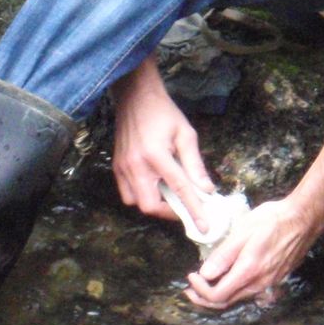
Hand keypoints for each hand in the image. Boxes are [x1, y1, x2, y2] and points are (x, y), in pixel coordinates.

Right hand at [112, 61, 213, 223]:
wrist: (135, 97)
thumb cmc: (164, 113)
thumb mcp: (186, 134)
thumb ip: (195, 165)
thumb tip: (206, 190)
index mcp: (156, 155)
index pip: (179, 190)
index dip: (194, 210)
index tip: (204, 227)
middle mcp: (136, 164)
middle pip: (150, 206)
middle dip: (168, 212)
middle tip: (184, 206)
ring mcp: (123, 167)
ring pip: (136, 203)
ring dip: (154, 204)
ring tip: (169, 193)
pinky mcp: (116, 166)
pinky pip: (127, 193)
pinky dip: (142, 195)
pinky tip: (154, 185)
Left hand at [184, 198, 319, 309]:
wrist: (303, 219)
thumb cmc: (272, 220)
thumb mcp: (242, 232)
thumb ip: (223, 255)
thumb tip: (205, 274)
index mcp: (248, 272)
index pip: (217, 295)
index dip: (200, 290)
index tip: (191, 275)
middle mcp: (259, 284)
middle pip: (226, 303)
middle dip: (204, 297)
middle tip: (190, 287)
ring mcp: (268, 283)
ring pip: (237, 298)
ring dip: (218, 295)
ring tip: (204, 283)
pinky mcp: (274, 279)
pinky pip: (248, 292)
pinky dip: (232, 290)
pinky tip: (227, 278)